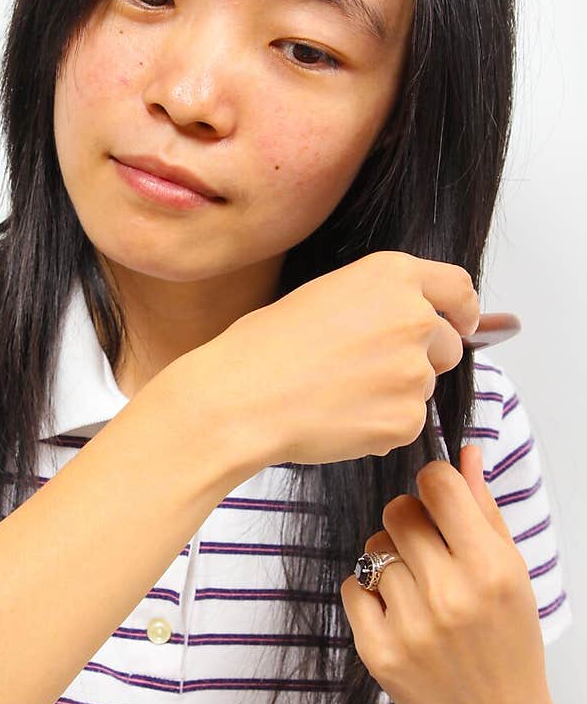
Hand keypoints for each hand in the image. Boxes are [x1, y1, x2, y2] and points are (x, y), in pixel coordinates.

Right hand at [196, 250, 480, 470]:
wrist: (240, 399)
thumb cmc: (264, 347)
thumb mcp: (326, 295)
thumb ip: (379, 303)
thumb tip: (410, 324)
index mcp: (392, 276)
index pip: (458, 288)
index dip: (463, 311)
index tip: (462, 325)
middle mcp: (414, 317)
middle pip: (448, 345)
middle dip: (422, 360)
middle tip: (370, 374)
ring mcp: (414, 371)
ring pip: (422, 387)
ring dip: (393, 395)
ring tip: (337, 396)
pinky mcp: (407, 419)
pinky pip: (405, 425)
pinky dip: (379, 428)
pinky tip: (337, 420)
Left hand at [339, 445, 553, 703]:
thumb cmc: (506, 638)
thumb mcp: (512, 572)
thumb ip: (482, 510)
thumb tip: (464, 453)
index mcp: (491, 568)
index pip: (439, 487)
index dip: (433, 483)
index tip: (436, 499)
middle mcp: (451, 595)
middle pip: (397, 512)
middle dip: (408, 521)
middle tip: (425, 549)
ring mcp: (411, 626)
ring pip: (372, 550)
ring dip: (389, 560)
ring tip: (416, 587)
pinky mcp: (378, 652)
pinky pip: (351, 588)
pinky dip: (367, 593)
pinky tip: (397, 611)